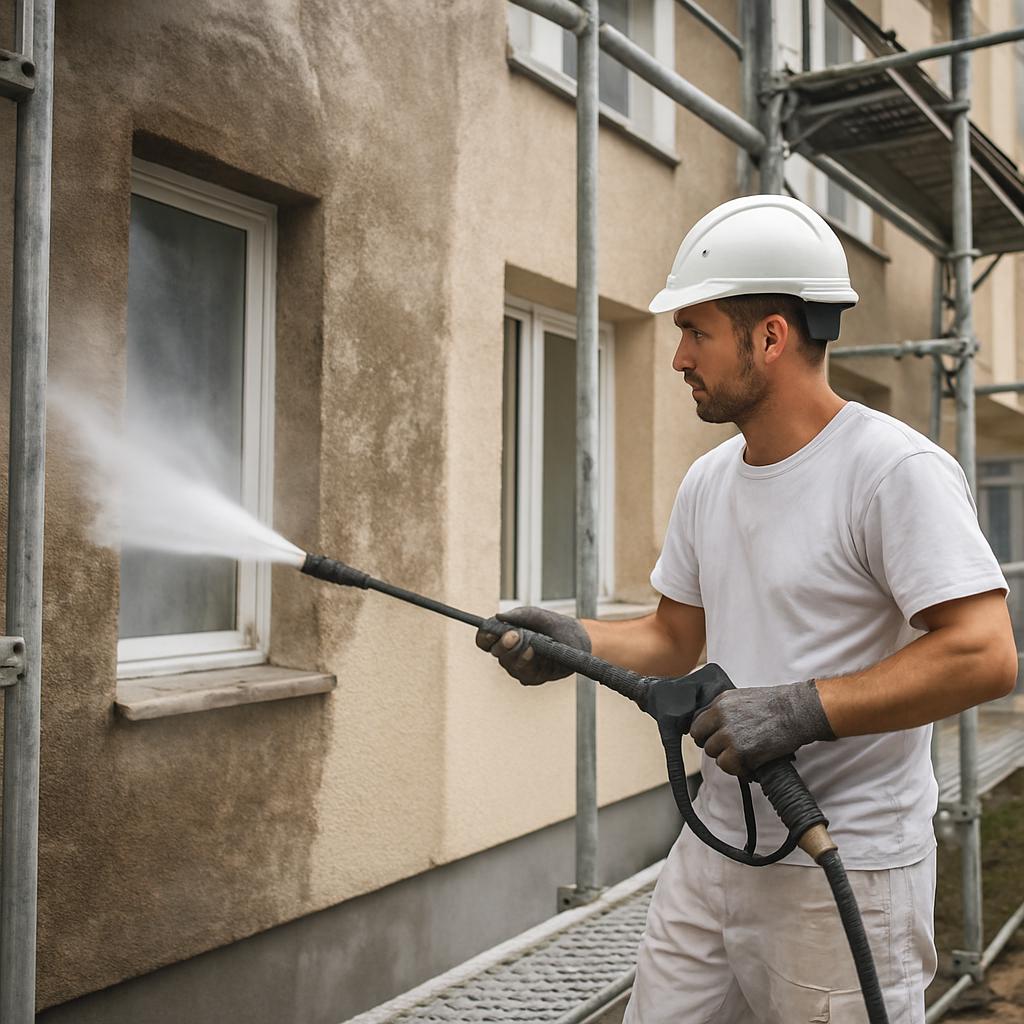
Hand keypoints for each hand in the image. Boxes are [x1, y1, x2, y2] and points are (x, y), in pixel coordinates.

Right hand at [475, 606, 590, 684]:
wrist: (576, 639)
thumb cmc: (553, 625)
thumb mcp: (536, 615)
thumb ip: (518, 614)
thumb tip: (499, 616)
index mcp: (503, 636)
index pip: (484, 640)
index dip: (484, 637)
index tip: (491, 632)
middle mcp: (508, 653)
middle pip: (496, 652)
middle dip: (505, 643)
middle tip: (514, 635)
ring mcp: (518, 667)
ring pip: (510, 664)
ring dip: (519, 654)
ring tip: (531, 645)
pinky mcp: (532, 677)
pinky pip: (525, 674)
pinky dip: (531, 663)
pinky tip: (537, 654)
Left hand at [689, 679, 834, 777]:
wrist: (797, 712)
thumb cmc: (777, 705)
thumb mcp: (743, 698)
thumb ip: (725, 710)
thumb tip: (714, 727)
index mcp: (720, 702)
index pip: (697, 724)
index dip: (706, 734)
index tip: (715, 739)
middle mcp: (720, 717)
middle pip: (702, 741)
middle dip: (716, 747)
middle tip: (731, 750)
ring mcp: (728, 734)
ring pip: (714, 755)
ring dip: (728, 758)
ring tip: (745, 755)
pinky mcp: (739, 752)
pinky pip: (727, 766)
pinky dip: (738, 769)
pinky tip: (750, 764)